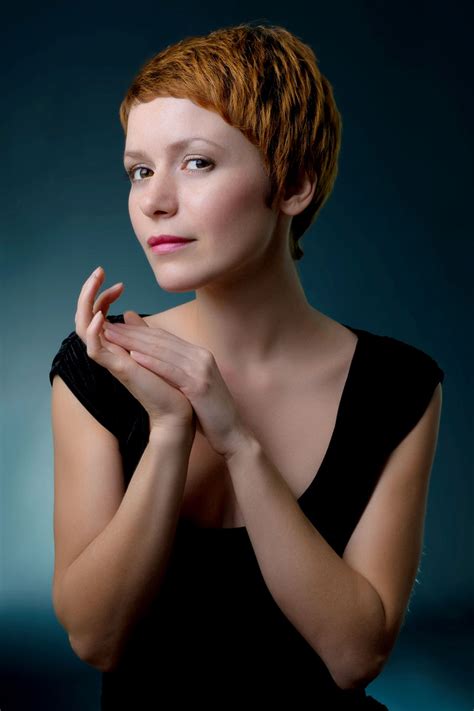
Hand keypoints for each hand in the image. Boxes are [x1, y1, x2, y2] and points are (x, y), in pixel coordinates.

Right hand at [74, 266, 195, 434]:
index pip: (98, 315)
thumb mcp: (155, 350)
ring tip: (95, 282)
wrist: (178, 413)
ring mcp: (113, 361)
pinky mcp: (119, 370)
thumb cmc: (169, 386)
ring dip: (86, 302)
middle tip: (98, 271)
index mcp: (118, 347)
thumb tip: (132, 314)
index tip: (119, 284)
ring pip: (83, 328)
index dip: (103, 297)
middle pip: (85, 317)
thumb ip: (141, 333)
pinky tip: (101, 316)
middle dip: (88, 292)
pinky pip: (96, 350)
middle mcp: (111, 352)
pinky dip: (94, 332)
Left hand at [102, 318, 251, 457]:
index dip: (140, 331)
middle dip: (133, 332)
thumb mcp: (192, 385)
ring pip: (164, 352)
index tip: (117, 327)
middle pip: (162, 341)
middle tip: (109, 327)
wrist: (232, 433)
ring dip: (136, 343)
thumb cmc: (209, 412)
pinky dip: (153, 363)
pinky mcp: (200, 385)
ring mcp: (202, 369)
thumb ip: (176, 369)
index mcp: (199, 354)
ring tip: (113, 337)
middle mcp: (201, 356)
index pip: (165, 338)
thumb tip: (153, 359)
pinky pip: (172, 371)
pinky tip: (134, 357)